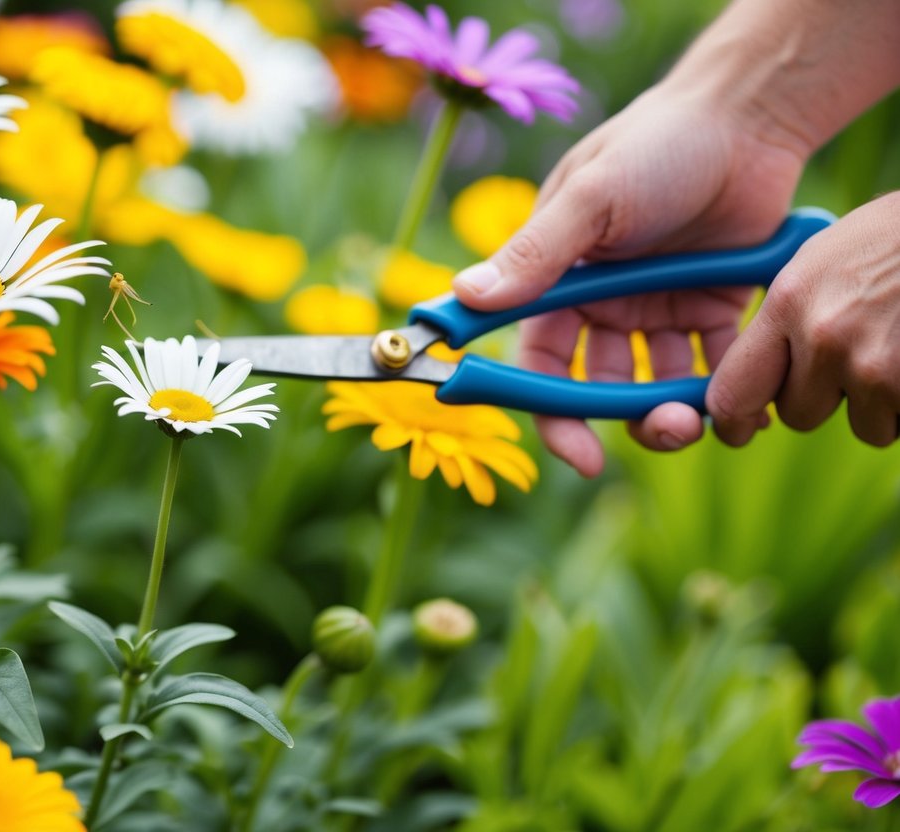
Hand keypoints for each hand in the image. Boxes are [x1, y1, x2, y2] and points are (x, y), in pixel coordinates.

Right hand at [452, 85, 804, 475]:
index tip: (579, 457)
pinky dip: (727, 385)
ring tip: (707, 415)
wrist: (746, 116)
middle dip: (627, 418)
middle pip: (601, 384)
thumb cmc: (655, 146)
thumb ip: (535, 253)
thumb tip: (464, 297)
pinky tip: (744, 399)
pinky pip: (714, 361)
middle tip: (667, 431)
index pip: (542, 362)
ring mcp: (658, 307)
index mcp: (560, 281)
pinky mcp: (712, 306)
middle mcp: (603, 302)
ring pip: (658, 383)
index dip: (552, 412)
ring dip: (676, 409)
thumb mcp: (591, 198)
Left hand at [708, 193, 899, 446]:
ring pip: (866, 426)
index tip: (738, 430)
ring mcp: (879, 366)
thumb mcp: (822, 260)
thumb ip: (785, 320)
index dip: (733, 421)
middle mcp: (826, 338)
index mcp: (789, 303)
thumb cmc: (895, 238)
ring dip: (883, 403)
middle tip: (859, 356)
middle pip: (800, 415)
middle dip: (826, 398)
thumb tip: (757, 380)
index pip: (732, 393)